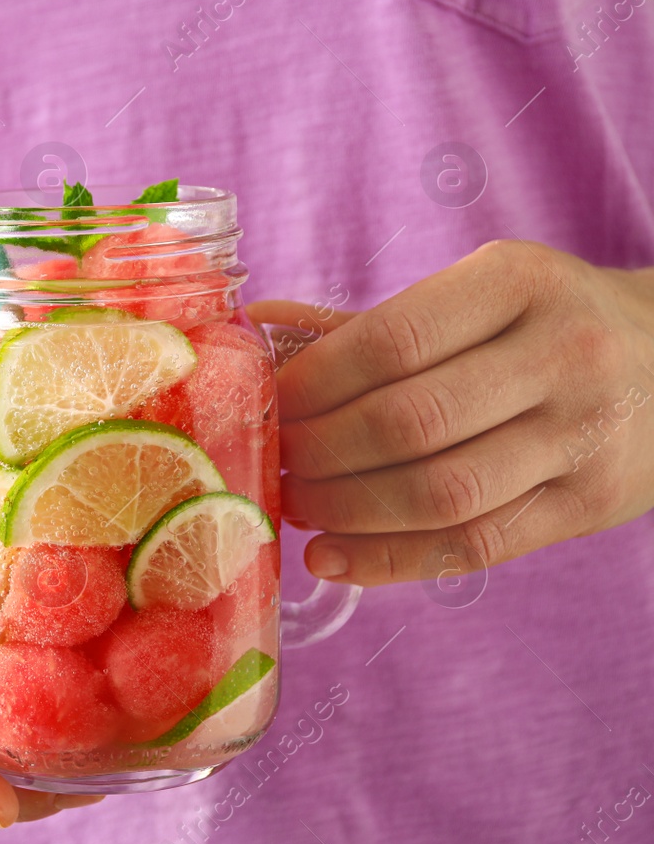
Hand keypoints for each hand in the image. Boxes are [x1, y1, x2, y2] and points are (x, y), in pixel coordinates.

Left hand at [248, 240, 653, 586]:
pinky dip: (389, 560)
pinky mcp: (591, 506)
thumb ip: (367, 323)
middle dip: (317, 452)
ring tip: (296, 506)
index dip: (311, 384)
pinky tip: (332, 558)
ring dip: (345, 510)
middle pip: (407, 422)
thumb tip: (252, 325)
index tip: (265, 408)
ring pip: (439, 493)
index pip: (389, 342)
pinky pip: (474, 545)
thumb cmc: (544, 324)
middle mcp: (563, 355)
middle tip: (271, 463)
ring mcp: (585, 436)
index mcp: (519, 283)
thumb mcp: (476, 296)